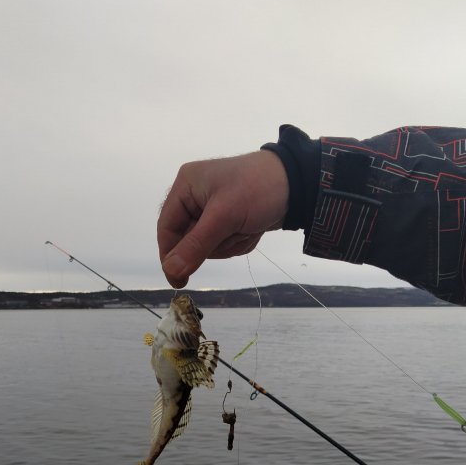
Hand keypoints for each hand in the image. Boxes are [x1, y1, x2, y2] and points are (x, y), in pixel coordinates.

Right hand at [157, 150, 288, 287]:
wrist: (299, 184)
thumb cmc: (257, 189)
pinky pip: (224, 244)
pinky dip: (239, 241)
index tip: (178, 280)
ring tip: (247, 226)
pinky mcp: (229, 220)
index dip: (170, 255)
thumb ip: (196, 246)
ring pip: (208, 246)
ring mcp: (212, 210)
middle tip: (235, 231)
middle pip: (188, 240)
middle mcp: (194, 197)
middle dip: (214, 244)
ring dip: (230, 243)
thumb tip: (171, 271)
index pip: (166, 228)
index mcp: (186, 186)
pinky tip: (253, 228)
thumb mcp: (225, 217)